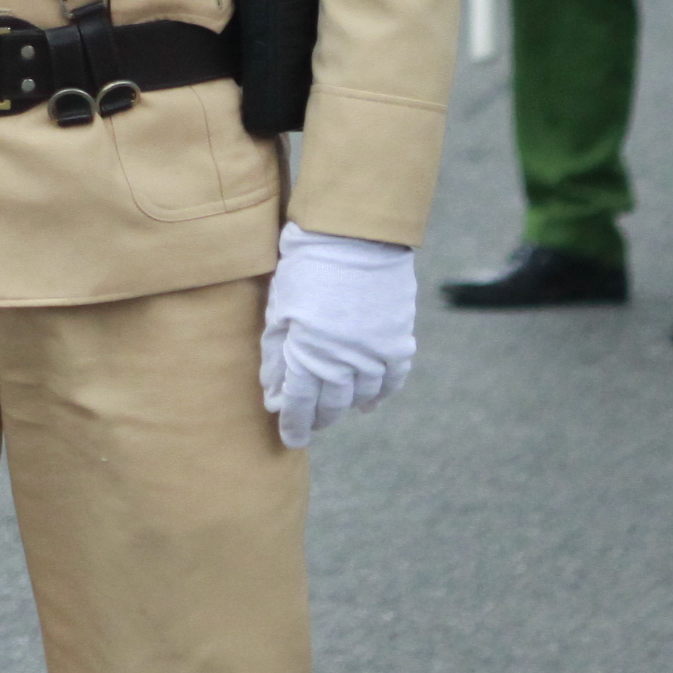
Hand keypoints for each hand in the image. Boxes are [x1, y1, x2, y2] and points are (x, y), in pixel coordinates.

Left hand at [259, 224, 416, 446]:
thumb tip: (274, 394)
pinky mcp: (399, 340)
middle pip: (332, 405)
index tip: (291, 438)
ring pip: (362, 396)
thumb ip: (275, 355)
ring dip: (347, 406)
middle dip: (319, 417)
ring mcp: (375, 353)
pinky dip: (381, 393)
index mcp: (307, 354)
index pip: (300, 405)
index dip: (294, 425)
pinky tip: (369, 399)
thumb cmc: (306, 267)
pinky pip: (393, 380)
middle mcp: (343, 361)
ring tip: (337, 407)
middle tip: (311, 421)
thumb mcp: (279, 309)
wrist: (353, 234)